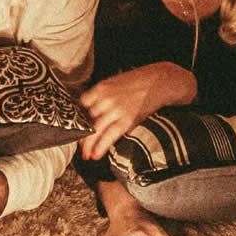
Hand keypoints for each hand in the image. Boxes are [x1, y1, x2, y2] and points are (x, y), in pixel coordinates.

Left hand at [79, 62, 194, 160]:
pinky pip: (110, 135)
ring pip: (95, 130)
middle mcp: (105, 99)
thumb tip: (95, 112)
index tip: (77, 126)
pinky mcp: (127, 119)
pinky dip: (101, 146)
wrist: (159, 81)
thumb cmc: (138, 82)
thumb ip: (103, 96)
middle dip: (81, 135)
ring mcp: (116, 110)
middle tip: (78, 145)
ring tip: (86, 155)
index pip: (82, 104)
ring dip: (89, 144)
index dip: (79, 117)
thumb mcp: (115, 83)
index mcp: (101, 88)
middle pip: (86, 120)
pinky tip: (96, 154)